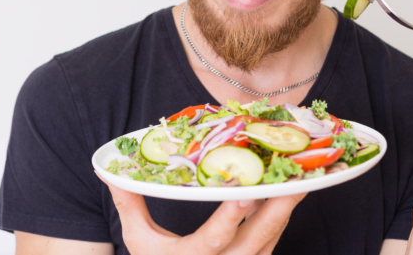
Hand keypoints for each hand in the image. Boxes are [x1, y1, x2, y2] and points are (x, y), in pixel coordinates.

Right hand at [95, 173, 305, 254]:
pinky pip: (274, 236)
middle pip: (258, 238)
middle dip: (280, 207)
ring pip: (272, 235)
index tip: (242, 194)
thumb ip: (129, 204)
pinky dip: (282, 211)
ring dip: (287, 205)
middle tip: (297, 176)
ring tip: (305, 172)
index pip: (214, 241)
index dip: (229, 218)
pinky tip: (291, 185)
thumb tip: (107, 170)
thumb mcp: (139, 241)